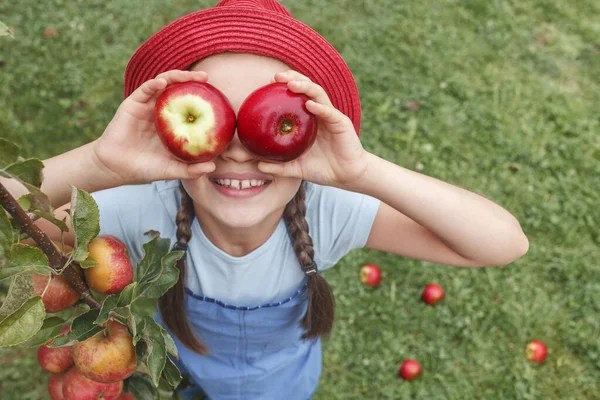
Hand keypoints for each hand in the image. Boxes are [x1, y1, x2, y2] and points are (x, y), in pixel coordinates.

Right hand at [92, 70, 215, 184]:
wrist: (116, 168)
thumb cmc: (145, 168)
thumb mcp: (172, 170)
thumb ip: (191, 170)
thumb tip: (213, 167)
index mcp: (171, 123)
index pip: (189, 105)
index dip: (201, 98)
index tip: (218, 95)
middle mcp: (161, 111)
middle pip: (177, 89)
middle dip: (191, 79)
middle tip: (206, 77)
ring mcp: (147, 106)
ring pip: (163, 84)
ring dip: (176, 76)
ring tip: (189, 75)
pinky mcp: (132, 104)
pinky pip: (144, 89)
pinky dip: (154, 83)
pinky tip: (163, 82)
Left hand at [257, 71, 369, 188]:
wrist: (346, 176)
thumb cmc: (323, 169)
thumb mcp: (297, 168)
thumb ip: (280, 167)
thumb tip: (258, 166)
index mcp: (309, 119)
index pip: (297, 96)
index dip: (284, 87)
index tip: (267, 84)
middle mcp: (320, 113)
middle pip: (307, 88)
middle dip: (293, 78)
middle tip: (276, 77)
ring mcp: (331, 116)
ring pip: (318, 94)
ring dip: (305, 86)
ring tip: (291, 84)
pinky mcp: (341, 123)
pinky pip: (330, 112)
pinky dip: (320, 107)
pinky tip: (310, 104)